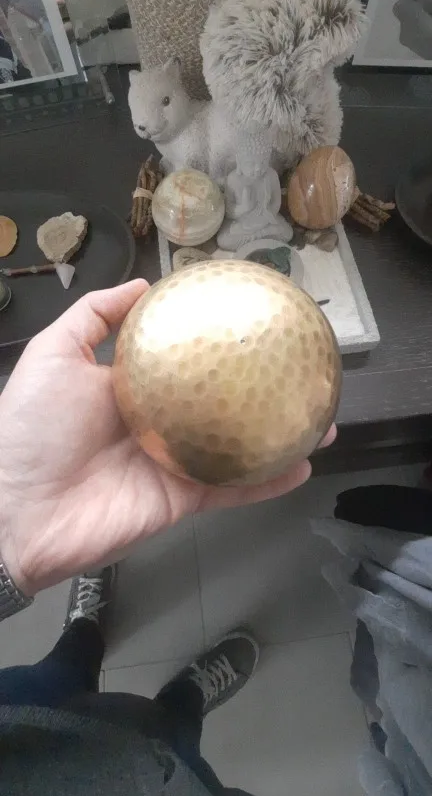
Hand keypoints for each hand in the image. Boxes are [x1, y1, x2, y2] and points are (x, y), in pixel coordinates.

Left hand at [0, 281, 335, 595]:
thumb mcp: (54, 353)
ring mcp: (173, 462)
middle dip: (260, 388)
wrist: (14, 511)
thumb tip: (142, 283)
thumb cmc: (30, 426)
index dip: (214, 343)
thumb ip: (94, 315)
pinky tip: (303, 464)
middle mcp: (158, 422)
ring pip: (238, 445)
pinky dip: (269, 480)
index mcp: (131, 387)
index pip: (182, 359)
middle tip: (298, 369)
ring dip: (279, 435)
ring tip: (320, 417)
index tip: (250, 323)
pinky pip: (232, 487)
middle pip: (221, 403)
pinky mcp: (181, 500)